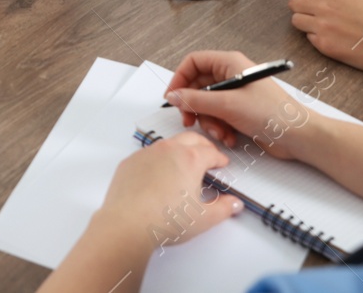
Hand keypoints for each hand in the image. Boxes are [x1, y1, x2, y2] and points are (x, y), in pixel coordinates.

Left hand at [96, 132, 242, 245]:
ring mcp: (146, 153)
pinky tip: (159, 176)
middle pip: (191, 138)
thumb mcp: (204, 218)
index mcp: (190, 159)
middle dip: (203, 145)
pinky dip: (158, 159)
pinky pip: (148, 154)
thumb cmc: (165, 220)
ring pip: (168, 144)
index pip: (211, 152)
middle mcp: (167, 150)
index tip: (222, 164)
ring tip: (184, 165)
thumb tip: (234, 203)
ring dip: (180, 149)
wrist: (128, 223)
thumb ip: (224, 208)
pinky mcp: (130, 162)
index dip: (220, 158)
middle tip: (208, 156)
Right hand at [163, 50, 308, 160]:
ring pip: (207, 105)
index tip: (172, 98)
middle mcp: (232, 76)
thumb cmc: (271, 113)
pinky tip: (229, 138)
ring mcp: (237, 94)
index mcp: (230, 63)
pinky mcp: (241, 112)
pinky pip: (219, 117)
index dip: (180, 78)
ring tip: (220, 133)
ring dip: (209, 122)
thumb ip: (196, 100)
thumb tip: (173, 97)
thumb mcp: (227, 105)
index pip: (194, 62)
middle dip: (194, 106)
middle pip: (198, 86)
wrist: (299, 137)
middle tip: (189, 121)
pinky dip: (220, 128)